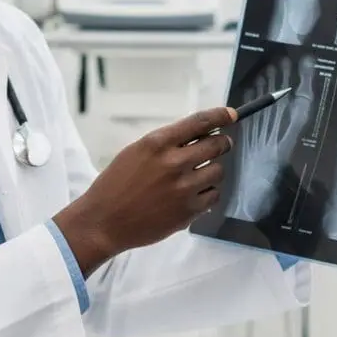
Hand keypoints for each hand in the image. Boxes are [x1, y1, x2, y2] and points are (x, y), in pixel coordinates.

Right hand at [53, 106, 236, 276]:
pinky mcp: (188, 211)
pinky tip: (194, 193)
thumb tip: (198, 135)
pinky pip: (213, 195)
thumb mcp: (137, 151)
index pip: (200, 123)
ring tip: (199, 174)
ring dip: (212, 169)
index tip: (231, 114)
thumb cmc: (116, 184)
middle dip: (223, 143)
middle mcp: (174, 163)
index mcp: (158, 143)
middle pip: (217, 145)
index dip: (220, 116)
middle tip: (221, 145)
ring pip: (218, 171)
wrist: (104, 221)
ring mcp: (183, 188)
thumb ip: (167, 143)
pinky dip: (208, 192)